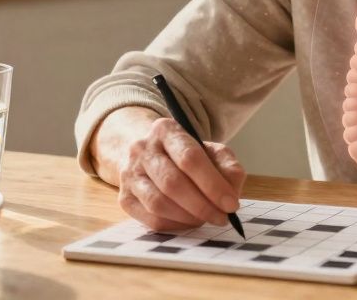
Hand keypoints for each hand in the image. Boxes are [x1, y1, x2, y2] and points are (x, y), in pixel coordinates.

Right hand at [117, 117, 245, 230]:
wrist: (150, 157)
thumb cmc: (186, 155)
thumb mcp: (211, 151)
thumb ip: (227, 166)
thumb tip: (231, 191)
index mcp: (166, 130)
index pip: (190, 158)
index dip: (213, 184)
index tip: (231, 204)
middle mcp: (142, 149)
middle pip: (172, 182)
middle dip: (202, 205)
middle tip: (222, 217)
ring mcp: (129, 174)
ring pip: (159, 203)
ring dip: (188, 217)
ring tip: (206, 219)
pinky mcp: (125, 198)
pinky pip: (151, 219)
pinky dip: (175, 225)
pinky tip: (189, 222)